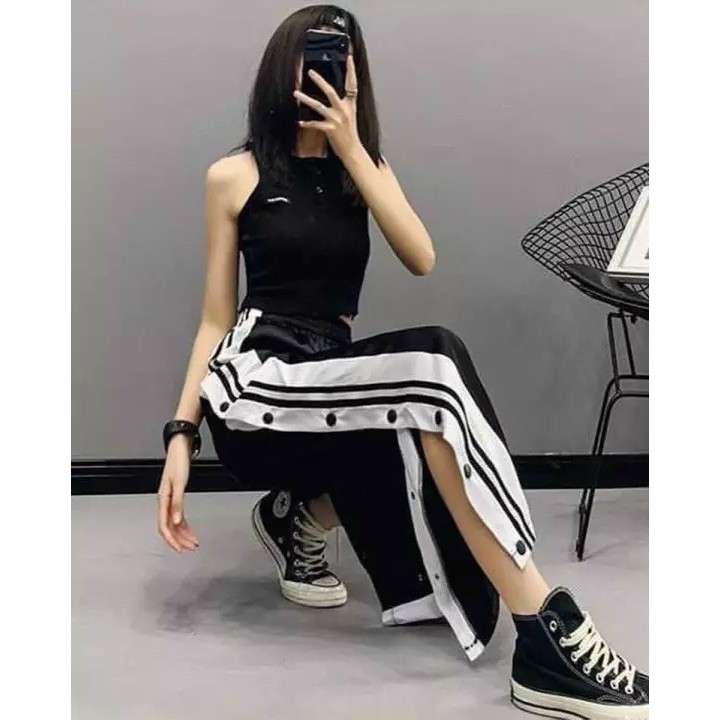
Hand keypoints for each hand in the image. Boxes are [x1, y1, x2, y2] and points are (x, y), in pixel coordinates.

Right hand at [157, 435, 198, 552]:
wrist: (180, 448)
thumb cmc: (178, 463)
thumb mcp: (179, 484)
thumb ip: (177, 503)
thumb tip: (175, 522)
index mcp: (163, 500)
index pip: (164, 527)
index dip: (172, 540)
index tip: (181, 549)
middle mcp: (165, 502)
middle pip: (169, 528)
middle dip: (180, 540)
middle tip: (191, 548)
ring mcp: (170, 500)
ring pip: (174, 524)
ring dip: (183, 534)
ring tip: (193, 542)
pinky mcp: (176, 497)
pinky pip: (178, 516)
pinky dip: (184, 525)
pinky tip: (190, 530)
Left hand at [294, 53, 360, 160]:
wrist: (352, 150)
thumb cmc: (349, 134)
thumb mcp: (349, 116)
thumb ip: (342, 105)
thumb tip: (332, 95)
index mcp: (350, 105)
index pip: (352, 85)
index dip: (351, 71)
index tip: (349, 57)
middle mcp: (343, 110)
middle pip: (330, 91)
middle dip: (320, 81)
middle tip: (310, 71)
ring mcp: (336, 120)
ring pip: (318, 106)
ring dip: (305, 99)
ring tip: (295, 93)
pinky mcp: (329, 129)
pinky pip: (315, 124)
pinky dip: (307, 123)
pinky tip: (300, 122)